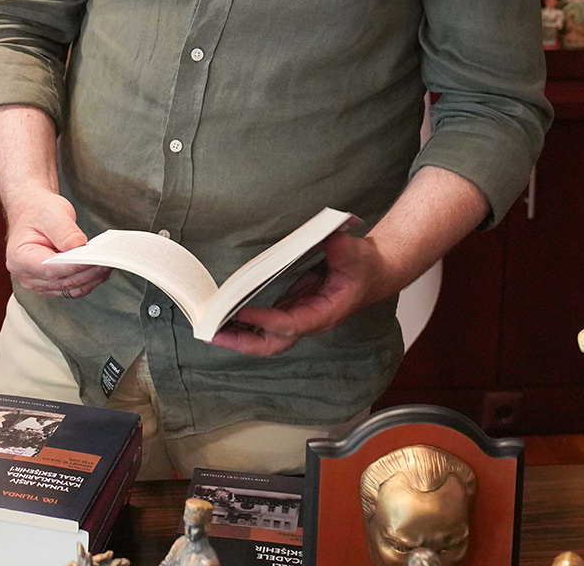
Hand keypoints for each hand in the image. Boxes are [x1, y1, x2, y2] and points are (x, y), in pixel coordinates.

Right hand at [5, 188, 109, 298]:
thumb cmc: (38, 211)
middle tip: (109, 259)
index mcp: (19, 258)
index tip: (95, 259)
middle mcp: (26, 275)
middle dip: (88, 271)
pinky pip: (73, 288)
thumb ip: (64, 230)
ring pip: (71, 288)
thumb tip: (79, 246)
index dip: (75, 266)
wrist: (33, 212)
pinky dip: (88, 279)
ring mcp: (39, 282)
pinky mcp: (51, 284)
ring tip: (108, 262)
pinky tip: (100, 268)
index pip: (51, 268)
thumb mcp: (51, 213)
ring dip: (91, 277)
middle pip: (63, 281)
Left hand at [210, 221, 388, 356]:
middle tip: (213, 333)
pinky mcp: (292, 307)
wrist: (373, 272)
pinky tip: (225, 316)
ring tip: (210, 328)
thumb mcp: (356, 254)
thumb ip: (343, 250)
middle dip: (242, 341)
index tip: (239, 312)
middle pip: (272, 342)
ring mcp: (298, 315)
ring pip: (265, 336)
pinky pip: (265, 322)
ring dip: (239, 335)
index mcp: (324, 313)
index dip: (264, 320)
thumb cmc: (364, 266)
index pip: (289, 324)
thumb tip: (331, 240)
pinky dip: (245, 323)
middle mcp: (308, 320)